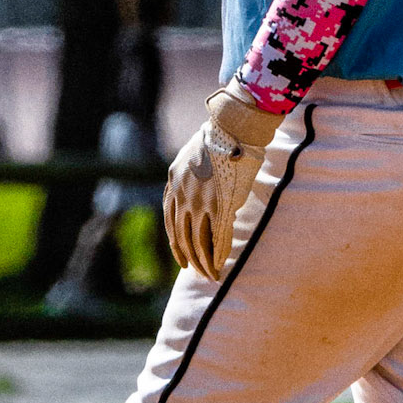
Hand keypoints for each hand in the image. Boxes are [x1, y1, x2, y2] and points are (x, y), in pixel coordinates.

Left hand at [164, 83, 281, 279]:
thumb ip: (192, 177)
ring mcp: (201, 201)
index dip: (175, 242)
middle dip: (189, 257)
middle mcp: (183, 195)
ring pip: (198, 240)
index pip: (170, 220)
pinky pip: (218, 236)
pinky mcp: (221, 205)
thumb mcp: (193, 156)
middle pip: (181, 235)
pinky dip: (218, 253)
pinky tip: (221, 264)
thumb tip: (202, 195)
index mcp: (174, 182)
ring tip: (211, 275)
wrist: (233, 128)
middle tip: (197, 271)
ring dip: (204, 261)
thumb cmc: (220, 138)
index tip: (181, 258)